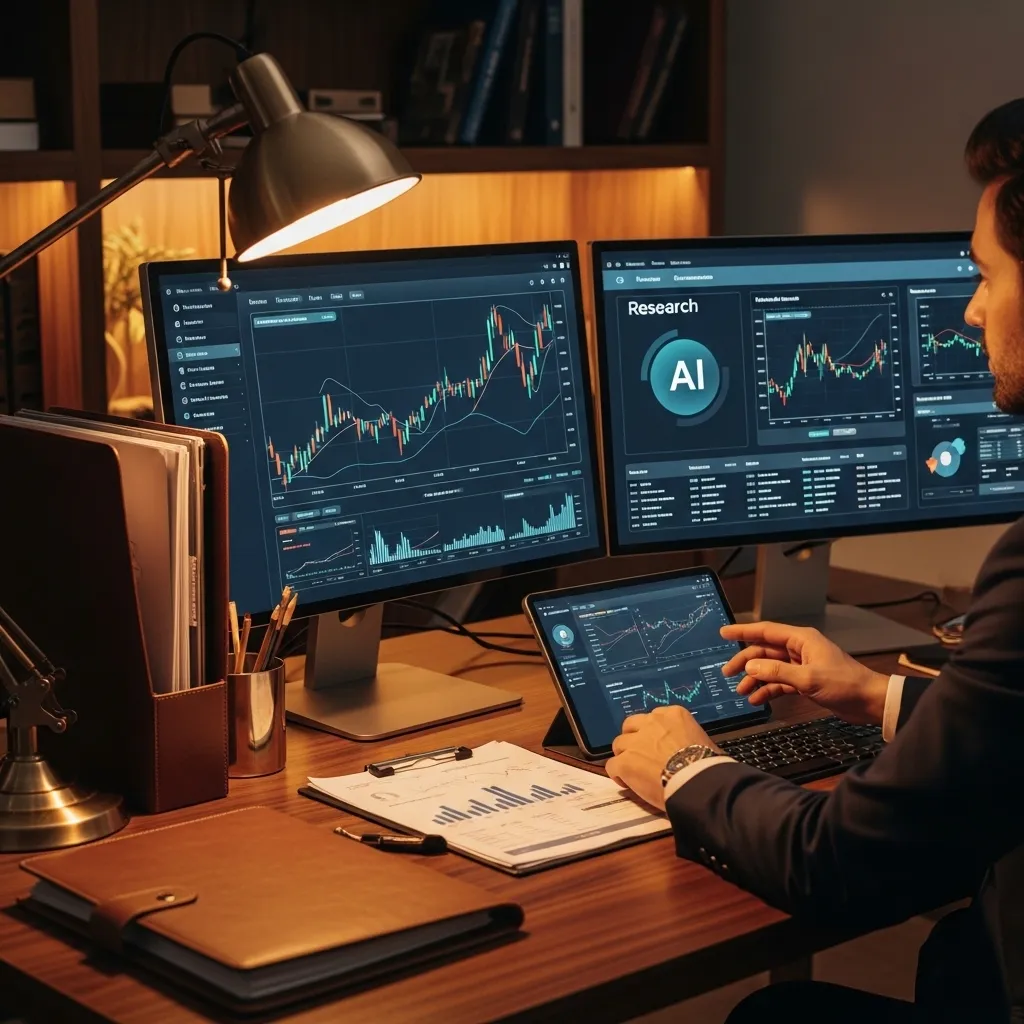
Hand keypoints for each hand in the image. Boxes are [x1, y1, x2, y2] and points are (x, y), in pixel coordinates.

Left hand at [606, 705, 719, 811]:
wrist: (698, 781)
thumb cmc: (708, 764)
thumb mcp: (702, 741)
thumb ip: (687, 739)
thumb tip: (688, 750)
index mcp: (673, 715)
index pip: (653, 718)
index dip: (651, 733)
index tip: (657, 746)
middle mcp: (651, 722)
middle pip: (631, 726)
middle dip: (633, 739)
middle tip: (641, 756)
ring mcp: (636, 742)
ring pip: (619, 744)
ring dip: (624, 756)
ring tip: (634, 772)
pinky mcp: (625, 762)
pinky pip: (612, 766)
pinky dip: (618, 774)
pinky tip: (627, 783)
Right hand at [720, 621, 889, 724]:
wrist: (869, 701)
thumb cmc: (845, 684)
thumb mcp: (808, 678)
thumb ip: (777, 672)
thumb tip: (750, 667)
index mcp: (801, 639)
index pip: (765, 631)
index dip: (743, 631)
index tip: (724, 633)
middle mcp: (799, 649)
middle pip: (764, 652)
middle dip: (745, 662)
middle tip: (727, 673)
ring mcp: (801, 665)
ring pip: (770, 668)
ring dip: (755, 679)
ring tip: (742, 691)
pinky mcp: (804, 681)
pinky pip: (779, 682)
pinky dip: (768, 690)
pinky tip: (758, 699)